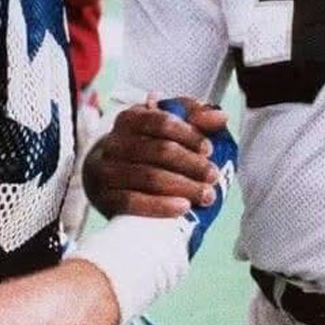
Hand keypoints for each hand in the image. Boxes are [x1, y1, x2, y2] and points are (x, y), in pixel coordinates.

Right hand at [83, 95, 227, 217]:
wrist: (106, 174)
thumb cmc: (143, 146)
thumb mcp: (166, 125)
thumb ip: (194, 117)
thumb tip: (220, 116)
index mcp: (130, 118)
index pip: (162, 122)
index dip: (189, 135)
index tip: (208, 149)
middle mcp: (114, 142)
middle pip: (159, 150)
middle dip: (191, 164)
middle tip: (213, 176)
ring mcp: (106, 170)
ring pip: (149, 177)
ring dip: (183, 187)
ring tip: (205, 195)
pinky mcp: (105, 197)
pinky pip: (132, 202)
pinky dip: (160, 206)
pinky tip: (182, 207)